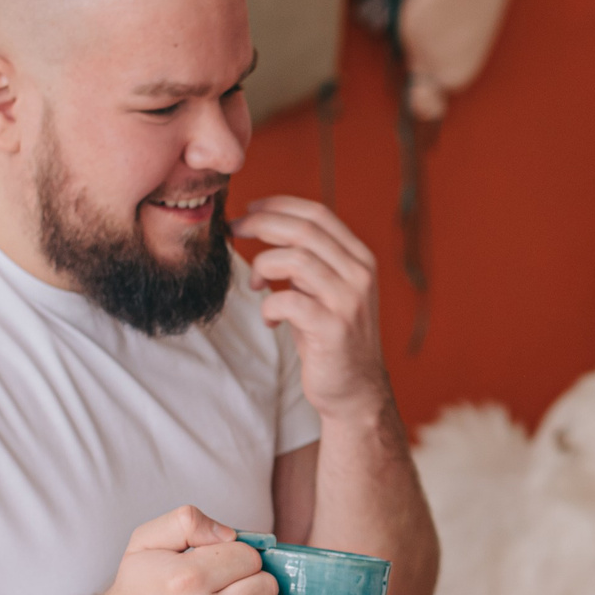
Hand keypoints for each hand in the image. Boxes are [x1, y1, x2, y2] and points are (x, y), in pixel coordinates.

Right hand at [86, 506, 289, 594]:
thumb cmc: (138, 591)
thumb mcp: (146, 542)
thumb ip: (187, 521)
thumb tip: (230, 534)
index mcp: (185, 578)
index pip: (250, 556)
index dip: (238, 557)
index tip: (221, 567)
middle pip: (267, 585)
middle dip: (252, 581)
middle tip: (230, 589)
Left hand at [232, 197, 389, 420]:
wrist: (354, 389)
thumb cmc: (330, 338)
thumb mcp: (324, 290)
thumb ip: (308, 261)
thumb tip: (264, 226)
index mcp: (359, 259)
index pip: (318, 215)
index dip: (280, 205)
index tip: (250, 209)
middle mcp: (360, 274)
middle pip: (304, 230)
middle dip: (261, 224)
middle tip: (235, 230)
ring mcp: (349, 301)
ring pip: (295, 259)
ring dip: (263, 266)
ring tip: (256, 284)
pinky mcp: (333, 328)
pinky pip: (288, 301)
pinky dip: (269, 306)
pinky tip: (270, 319)